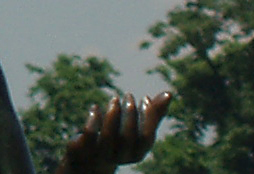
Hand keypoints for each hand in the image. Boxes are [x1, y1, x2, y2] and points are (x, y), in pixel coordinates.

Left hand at [54, 91, 171, 173]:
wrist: (88, 159)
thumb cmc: (117, 139)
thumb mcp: (136, 126)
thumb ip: (153, 113)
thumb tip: (170, 93)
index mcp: (136, 153)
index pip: (146, 138)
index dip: (147, 118)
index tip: (145, 97)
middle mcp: (120, 157)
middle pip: (127, 138)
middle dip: (129, 114)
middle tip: (128, 95)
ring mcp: (101, 155)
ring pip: (107, 137)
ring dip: (112, 115)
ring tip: (114, 99)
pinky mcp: (83, 149)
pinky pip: (89, 135)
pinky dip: (94, 119)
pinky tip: (95, 107)